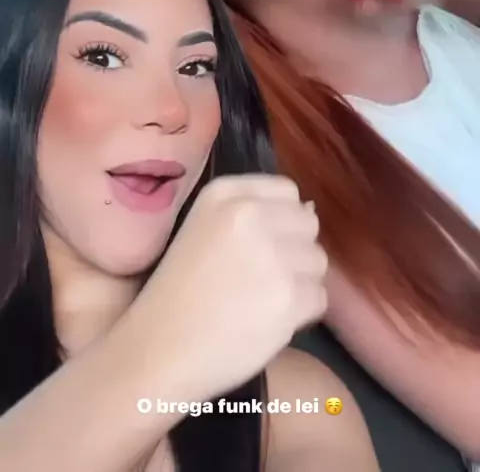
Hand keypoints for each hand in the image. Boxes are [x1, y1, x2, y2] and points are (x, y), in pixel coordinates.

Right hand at [138, 174, 325, 403]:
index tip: (261, 245)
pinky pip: (320, 298)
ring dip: (300, 284)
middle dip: (294, 252)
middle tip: (260, 279)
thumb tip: (310, 212)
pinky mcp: (288, 297)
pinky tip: (267, 322)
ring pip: (318, 262)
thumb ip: (253, 213)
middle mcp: (250, 215)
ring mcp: (271, 255)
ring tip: (261, 301)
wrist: (157, 351)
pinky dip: (301, 314)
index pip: (287, 191)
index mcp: (224, 194)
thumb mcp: (203, 228)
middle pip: (307, 226)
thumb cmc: (177, 292)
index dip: (282, 220)